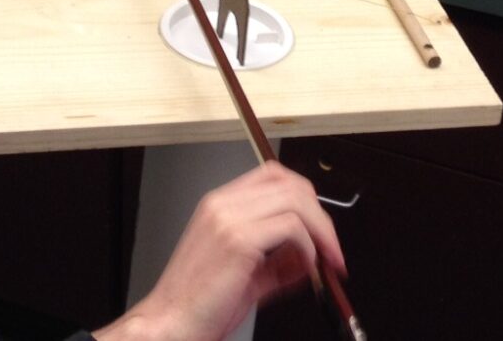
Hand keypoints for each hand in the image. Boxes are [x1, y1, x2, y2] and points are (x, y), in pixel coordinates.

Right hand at [92, 164, 345, 340]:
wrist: (170, 326)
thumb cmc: (199, 306)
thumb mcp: (246, 276)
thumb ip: (277, 261)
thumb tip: (309, 256)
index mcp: (220, 205)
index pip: (272, 175)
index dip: (304, 196)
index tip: (320, 226)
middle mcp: (222, 204)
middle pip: (289, 183)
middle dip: (320, 214)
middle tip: (331, 246)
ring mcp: (228, 218)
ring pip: (294, 200)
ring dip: (321, 230)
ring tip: (326, 259)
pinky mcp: (238, 240)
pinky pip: (290, 227)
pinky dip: (308, 246)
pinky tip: (306, 267)